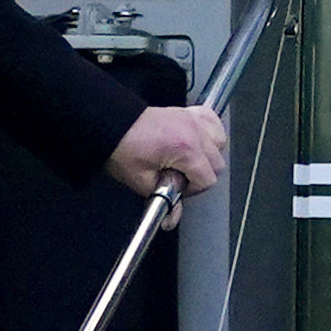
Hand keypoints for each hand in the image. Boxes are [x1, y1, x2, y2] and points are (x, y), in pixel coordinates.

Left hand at [106, 104, 228, 229]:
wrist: (111, 123)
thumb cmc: (122, 148)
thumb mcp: (141, 181)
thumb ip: (163, 200)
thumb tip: (173, 218)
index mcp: (185, 149)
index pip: (208, 179)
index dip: (193, 189)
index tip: (177, 187)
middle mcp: (194, 132)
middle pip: (217, 163)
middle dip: (201, 175)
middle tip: (179, 176)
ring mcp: (192, 119)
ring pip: (220, 143)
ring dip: (208, 154)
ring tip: (188, 160)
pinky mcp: (188, 112)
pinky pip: (213, 121)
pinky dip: (210, 132)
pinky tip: (198, 141)